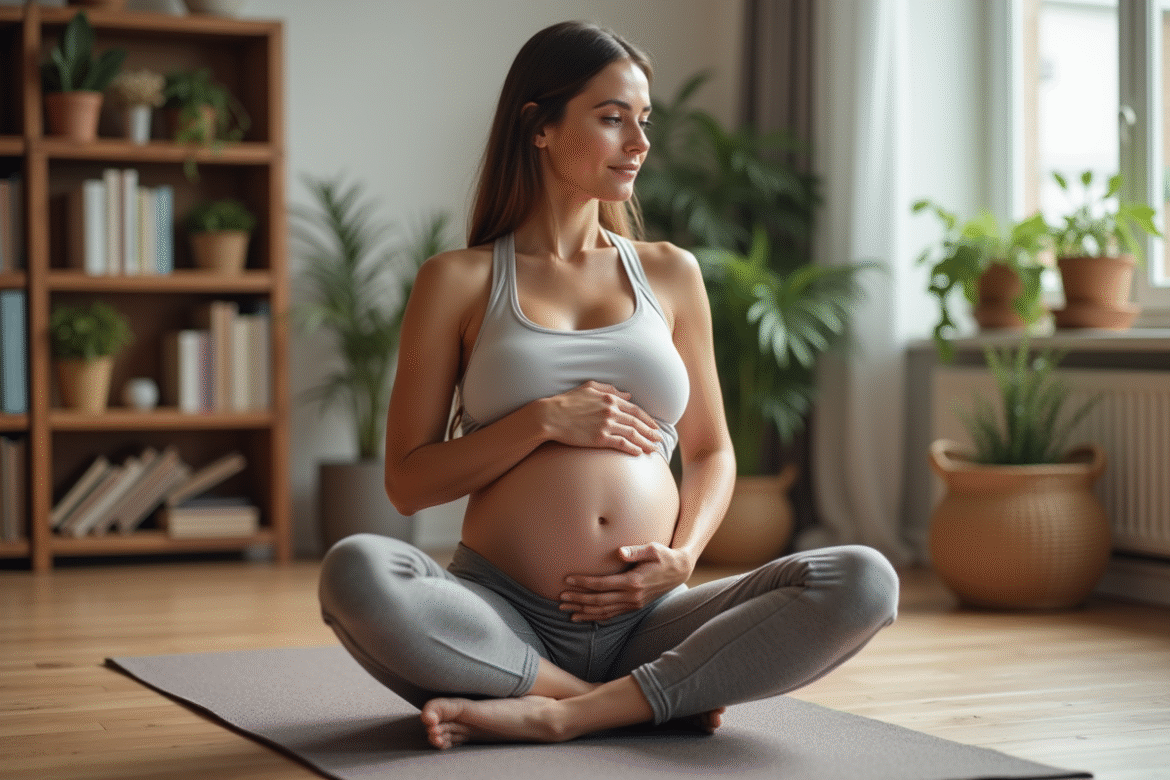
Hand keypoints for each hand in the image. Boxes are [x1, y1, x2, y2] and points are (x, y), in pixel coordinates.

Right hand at [542, 381, 661, 455]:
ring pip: (633, 434)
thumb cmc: (566, 401)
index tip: (655, 425)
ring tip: (654, 449)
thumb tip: (628, 395)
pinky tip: (639, 453)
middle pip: (637, 422)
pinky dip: (632, 448)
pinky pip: (621, 444)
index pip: (635, 409)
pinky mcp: (599, 438)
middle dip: (651, 432)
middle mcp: (611, 411)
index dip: (647, 419)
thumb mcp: (588, 387)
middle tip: (660, 439)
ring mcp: (606, 425)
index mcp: (610, 398)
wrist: (550, 416)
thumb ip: (609, 389)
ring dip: (646, 442)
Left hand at [559, 543, 693, 621]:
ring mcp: (633, 604)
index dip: (584, 583)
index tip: (567, 580)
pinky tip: (583, 617)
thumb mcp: (653, 549)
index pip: (602, 585)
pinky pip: (612, 615)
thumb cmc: (664, 556)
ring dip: (584, 611)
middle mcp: (632, 597)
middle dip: (578, 600)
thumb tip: (620, 552)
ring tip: (566, 611)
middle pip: (599, 601)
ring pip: (604, 611)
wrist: (680, 571)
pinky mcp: (634, 607)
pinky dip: (596, 617)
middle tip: (560, 599)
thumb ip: (636, 550)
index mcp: (634, 582)